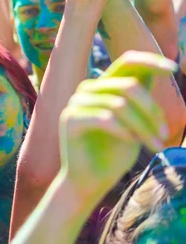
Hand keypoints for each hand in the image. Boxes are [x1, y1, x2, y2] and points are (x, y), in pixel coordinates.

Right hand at [60, 51, 176, 200]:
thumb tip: (159, 70)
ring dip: (143, 127)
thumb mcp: (136, 122)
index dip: (151, 61)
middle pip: (129, 85)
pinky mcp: (70, 119)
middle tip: (165, 133)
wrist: (91, 182)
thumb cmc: (114, 154)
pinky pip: (105, 118)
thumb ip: (141, 98)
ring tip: (155, 145)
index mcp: (104, 85)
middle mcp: (88, 89)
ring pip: (120, 104)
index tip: (173, 68)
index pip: (127, 61)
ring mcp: (76, 102)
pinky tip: (132, 141)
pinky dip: (124, 130)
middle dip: (152, 109)